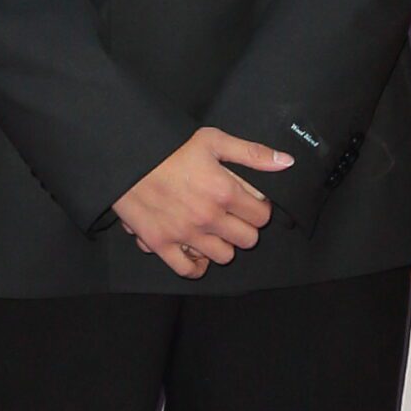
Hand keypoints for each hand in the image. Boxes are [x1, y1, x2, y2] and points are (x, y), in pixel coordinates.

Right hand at [111, 128, 290, 277]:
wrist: (125, 154)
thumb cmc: (168, 146)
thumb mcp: (212, 140)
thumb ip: (251, 153)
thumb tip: (286, 162)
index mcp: (224, 191)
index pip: (262, 216)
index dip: (258, 208)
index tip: (248, 201)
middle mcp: (208, 218)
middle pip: (247, 240)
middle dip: (243, 226)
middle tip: (231, 214)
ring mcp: (184, 234)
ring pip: (224, 256)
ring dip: (222, 244)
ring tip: (212, 228)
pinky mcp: (161, 243)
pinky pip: (189, 270)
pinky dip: (195, 263)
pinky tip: (195, 248)